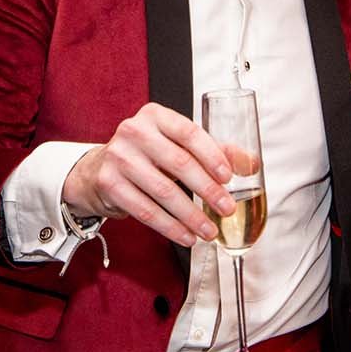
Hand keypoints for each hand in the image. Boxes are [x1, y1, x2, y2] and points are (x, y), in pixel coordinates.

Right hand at [63, 103, 234, 245]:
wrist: (98, 170)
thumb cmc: (148, 155)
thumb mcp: (178, 145)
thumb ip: (214, 151)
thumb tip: (252, 164)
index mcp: (156, 115)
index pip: (189, 133)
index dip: (212, 156)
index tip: (229, 178)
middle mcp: (134, 131)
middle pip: (179, 163)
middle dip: (207, 191)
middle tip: (226, 210)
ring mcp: (118, 157)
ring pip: (163, 191)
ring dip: (190, 215)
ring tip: (209, 231)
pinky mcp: (109, 183)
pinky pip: (145, 210)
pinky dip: (170, 227)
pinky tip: (186, 236)